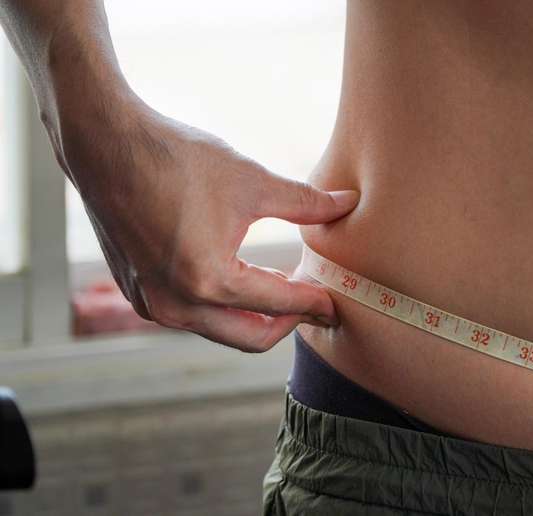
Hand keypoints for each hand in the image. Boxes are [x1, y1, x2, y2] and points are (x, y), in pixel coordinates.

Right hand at [56, 103, 358, 351]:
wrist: (107, 144)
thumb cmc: (178, 160)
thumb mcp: (252, 182)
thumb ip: (306, 202)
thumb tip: (348, 203)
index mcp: (210, 282)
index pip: (279, 305)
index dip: (314, 303)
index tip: (337, 302)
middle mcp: (178, 305)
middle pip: (251, 338)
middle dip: (289, 323)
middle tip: (315, 302)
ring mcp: (153, 304)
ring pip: (221, 330)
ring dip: (256, 317)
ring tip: (283, 288)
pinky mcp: (139, 294)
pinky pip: (193, 317)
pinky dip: (223, 309)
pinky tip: (242, 281)